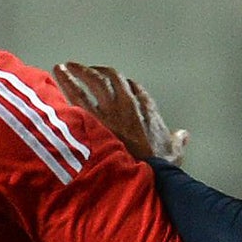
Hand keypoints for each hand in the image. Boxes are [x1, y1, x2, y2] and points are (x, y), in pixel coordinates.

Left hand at [52, 62, 189, 164]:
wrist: (143, 174)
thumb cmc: (158, 166)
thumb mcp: (175, 153)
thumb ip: (178, 141)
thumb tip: (183, 135)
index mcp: (146, 109)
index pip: (134, 88)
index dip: (123, 84)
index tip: (112, 83)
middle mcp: (128, 103)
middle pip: (112, 79)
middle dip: (98, 72)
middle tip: (85, 70)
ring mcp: (109, 108)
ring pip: (93, 80)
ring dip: (79, 71)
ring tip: (66, 67)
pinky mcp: (92, 117)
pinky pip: (76, 93)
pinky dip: (66, 81)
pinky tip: (58, 73)